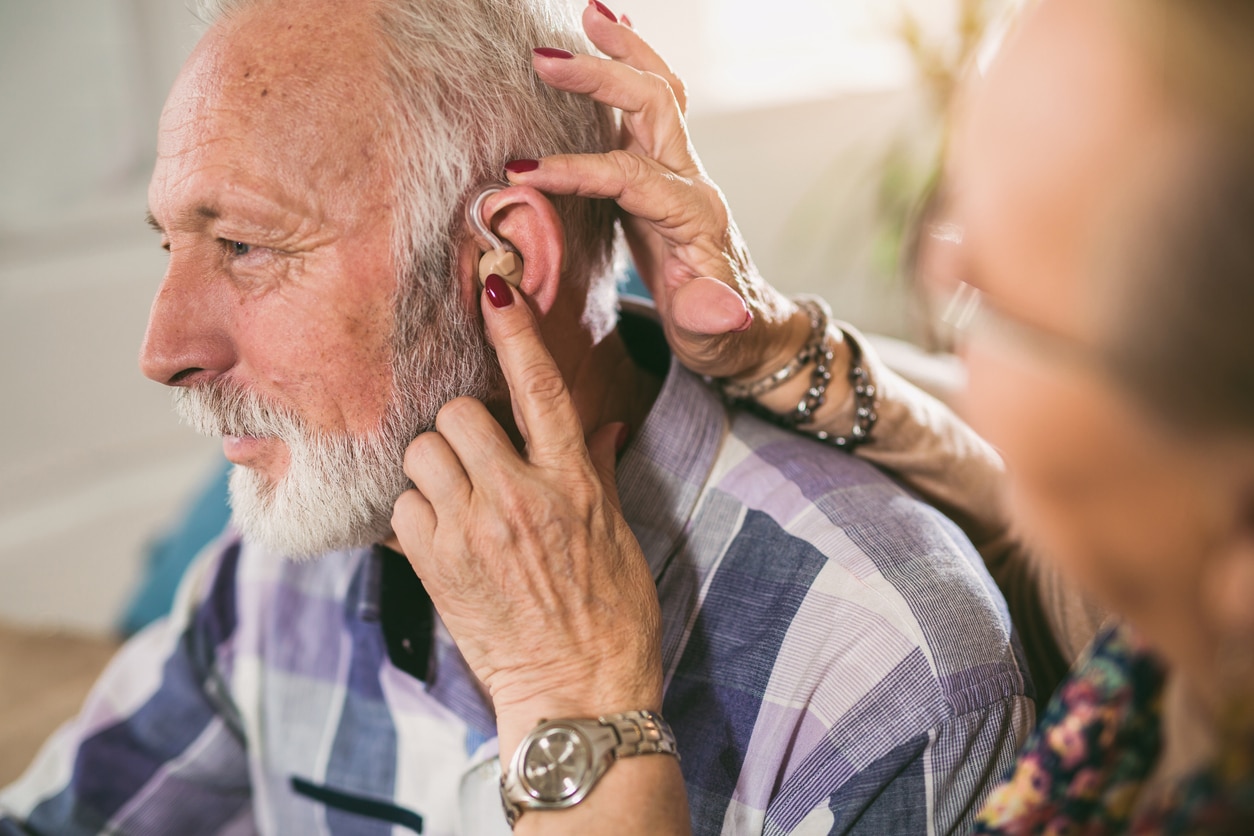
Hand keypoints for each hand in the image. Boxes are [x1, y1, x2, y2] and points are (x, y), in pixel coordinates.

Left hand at [390, 278, 662, 750]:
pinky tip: (440, 533)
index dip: (517, 333)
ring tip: (457, 495)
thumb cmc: (612, 615)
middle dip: (462, 425)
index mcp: (574, 483)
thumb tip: (598, 425)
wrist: (581, 693)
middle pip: (459, 413)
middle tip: (477, 455)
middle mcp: (521, 498)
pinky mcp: (436, 567)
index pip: (542, 389)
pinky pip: (402, 507)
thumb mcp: (618, 534)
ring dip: (434, 466)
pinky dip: (415, 512)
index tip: (496, 289)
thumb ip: (598, 469)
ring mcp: (474, 532)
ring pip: (422, 453)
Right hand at [511, 2, 810, 381]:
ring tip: (589, 12)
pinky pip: (647, 109)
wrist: (748, 331)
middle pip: (652, 105)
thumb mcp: (716, 339)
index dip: (577, 171)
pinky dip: (629, 68)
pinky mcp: (661, 176)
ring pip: (657, 92)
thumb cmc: (725, 339)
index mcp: (694, 216)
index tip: (523, 173)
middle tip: (545, 59)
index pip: (630, 176)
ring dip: (624, 50)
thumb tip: (722, 306)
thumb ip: (712, 319)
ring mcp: (677, 172)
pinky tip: (606, 41)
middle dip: (602, 77)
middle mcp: (689, 181)